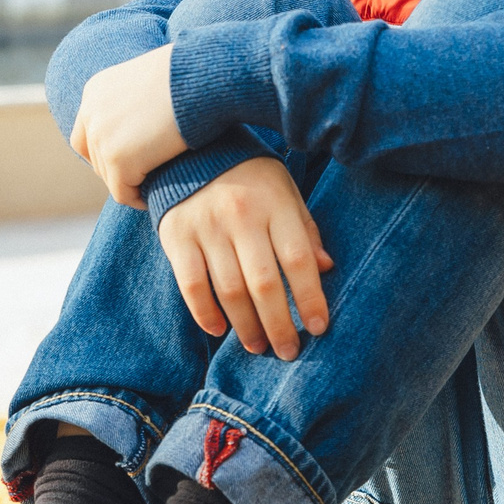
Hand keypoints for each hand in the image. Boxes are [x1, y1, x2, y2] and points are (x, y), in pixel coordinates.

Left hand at [70, 45, 185, 208]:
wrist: (200, 80)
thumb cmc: (189, 78)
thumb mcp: (149, 82)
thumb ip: (135, 102)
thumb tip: (140, 125)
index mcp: (96, 91)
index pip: (86, 135)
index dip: (105, 153)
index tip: (131, 161)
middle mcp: (91, 113)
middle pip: (96, 159)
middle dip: (119, 170)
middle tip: (146, 177)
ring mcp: (101, 137)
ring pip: (110, 178)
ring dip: (131, 184)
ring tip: (154, 185)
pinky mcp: (118, 159)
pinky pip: (122, 192)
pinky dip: (137, 198)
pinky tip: (154, 196)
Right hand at [157, 156, 332, 359]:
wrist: (191, 151)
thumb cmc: (250, 179)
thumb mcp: (285, 192)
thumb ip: (304, 229)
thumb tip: (325, 268)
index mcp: (274, 204)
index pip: (298, 260)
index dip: (310, 298)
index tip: (319, 328)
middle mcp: (241, 216)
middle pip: (264, 283)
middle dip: (279, 325)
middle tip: (288, 352)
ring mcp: (207, 227)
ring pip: (229, 290)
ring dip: (246, 326)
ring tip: (258, 346)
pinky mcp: (177, 237)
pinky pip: (191, 285)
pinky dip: (205, 313)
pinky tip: (219, 329)